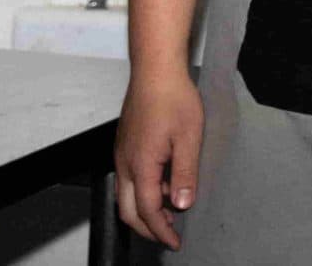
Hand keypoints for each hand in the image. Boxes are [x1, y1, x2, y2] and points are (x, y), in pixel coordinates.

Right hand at [116, 71, 204, 246]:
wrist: (155, 70)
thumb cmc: (173, 98)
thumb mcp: (189, 138)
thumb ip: (185, 174)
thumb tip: (182, 204)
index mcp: (141, 165)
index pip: (147, 211)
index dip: (161, 231)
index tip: (174, 242)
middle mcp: (125, 163)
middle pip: (128, 210)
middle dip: (148, 228)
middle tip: (168, 235)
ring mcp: (122, 153)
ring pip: (125, 195)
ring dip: (144, 209)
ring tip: (171, 210)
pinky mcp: (124, 144)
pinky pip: (128, 179)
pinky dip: (142, 191)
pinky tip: (163, 184)